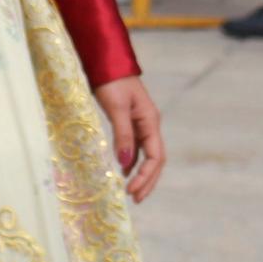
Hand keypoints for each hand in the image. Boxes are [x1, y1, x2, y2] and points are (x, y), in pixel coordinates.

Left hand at [94, 75, 165, 203]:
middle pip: (155, 159)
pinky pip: (137, 146)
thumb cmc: (112, 82)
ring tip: (132, 192)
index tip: (132, 191)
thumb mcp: (116, 108)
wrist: (107, 62)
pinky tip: (125, 170)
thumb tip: (126, 164)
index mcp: (151, 121)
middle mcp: (150, 124)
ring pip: (147, 154)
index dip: (146, 176)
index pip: (155, 157)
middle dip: (147, 180)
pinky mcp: (131, 121)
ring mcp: (141, 123)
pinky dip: (133, 161)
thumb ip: (123, 135)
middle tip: (135, 199)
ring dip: (142, 173)